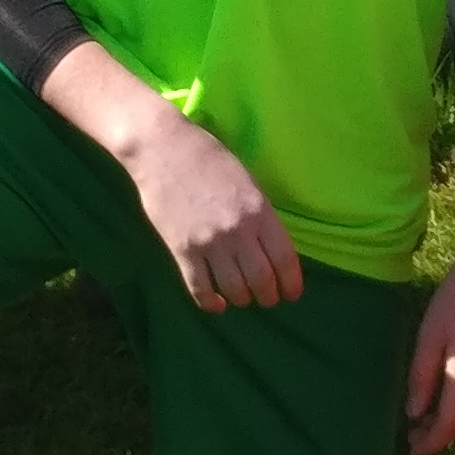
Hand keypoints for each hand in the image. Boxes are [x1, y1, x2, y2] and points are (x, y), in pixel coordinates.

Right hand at [116, 106, 299, 311]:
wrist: (163, 150)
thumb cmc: (208, 158)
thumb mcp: (247, 181)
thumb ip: (260, 215)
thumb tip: (269, 248)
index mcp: (259, 210)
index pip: (284, 258)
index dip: (291, 283)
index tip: (291, 294)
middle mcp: (237, 231)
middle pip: (261, 280)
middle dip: (268, 296)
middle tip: (267, 299)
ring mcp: (208, 243)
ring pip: (233, 289)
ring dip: (241, 299)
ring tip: (242, 298)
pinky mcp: (181, 250)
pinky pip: (200, 288)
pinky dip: (210, 302)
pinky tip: (216, 304)